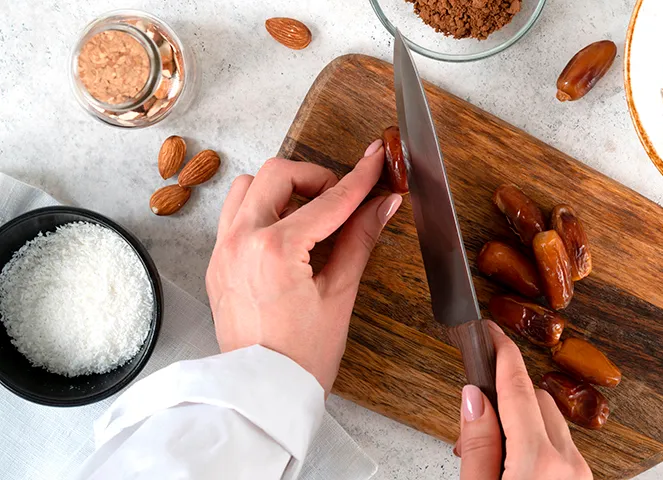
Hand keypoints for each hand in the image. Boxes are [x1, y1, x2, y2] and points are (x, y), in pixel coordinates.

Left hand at [205, 140, 402, 392]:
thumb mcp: (340, 294)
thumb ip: (360, 240)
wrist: (264, 393)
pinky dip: (262, 211)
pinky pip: (235, 215)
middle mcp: (241, 241)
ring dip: (282, 190)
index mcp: (275, 249)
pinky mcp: (217, 263)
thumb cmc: (302, 356)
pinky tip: (287, 236)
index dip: (359, 178)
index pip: (328, 201)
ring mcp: (223, 251)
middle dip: (316, 178)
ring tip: (311, 217)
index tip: (375, 159)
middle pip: (278, 174)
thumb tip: (383, 204)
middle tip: (342, 199)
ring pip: (248, 187)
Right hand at [455, 321, 592, 479]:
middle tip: (471, 423)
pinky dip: (536, 443)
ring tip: (490, 452)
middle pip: (536, 399)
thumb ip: (478, 446)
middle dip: (504, 399)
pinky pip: (560, 445)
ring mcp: (580, 474)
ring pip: (550, 420)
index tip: (490, 332)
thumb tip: (474, 398)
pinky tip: (513, 465)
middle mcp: (568, 464)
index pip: (517, 390)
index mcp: (538, 462)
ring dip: (521, 422)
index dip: (502, 354)